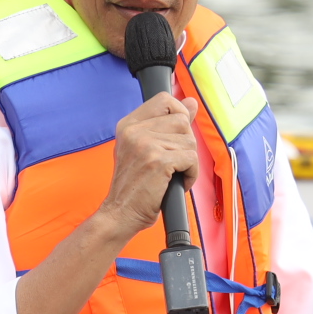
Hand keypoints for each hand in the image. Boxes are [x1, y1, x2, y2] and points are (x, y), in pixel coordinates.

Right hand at [94, 91, 200, 242]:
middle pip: (182, 121)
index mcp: (128, 125)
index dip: (178, 114)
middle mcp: (134, 131)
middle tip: (172, 163)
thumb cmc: (134, 186)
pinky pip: (192, 158)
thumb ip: (167, 124)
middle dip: (185, 144)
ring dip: (188, 162)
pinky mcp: (158, 161)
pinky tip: (176, 183)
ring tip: (172, 175)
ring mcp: (145, 144)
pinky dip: (191, 174)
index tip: (176, 136)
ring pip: (190, 141)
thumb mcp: (144, 149)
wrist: (120, 214)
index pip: (164, 100)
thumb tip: (191, 102)